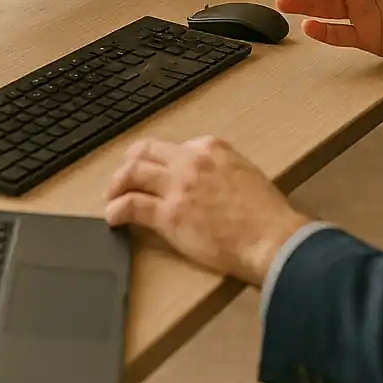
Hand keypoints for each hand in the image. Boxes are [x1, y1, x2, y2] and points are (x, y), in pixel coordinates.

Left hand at [105, 136, 307, 286]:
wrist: (270, 236)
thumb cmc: (266, 213)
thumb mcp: (245, 173)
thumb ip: (220, 168)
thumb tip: (205, 179)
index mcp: (211, 147)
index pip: (173, 146)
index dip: (159, 160)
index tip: (154, 171)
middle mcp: (191, 160)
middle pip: (146, 151)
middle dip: (130, 162)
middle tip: (122, 178)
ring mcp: (178, 186)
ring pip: (133, 173)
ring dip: (117, 184)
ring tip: (112, 196)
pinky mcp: (169, 214)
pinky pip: (132, 205)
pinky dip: (116, 209)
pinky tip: (112, 217)